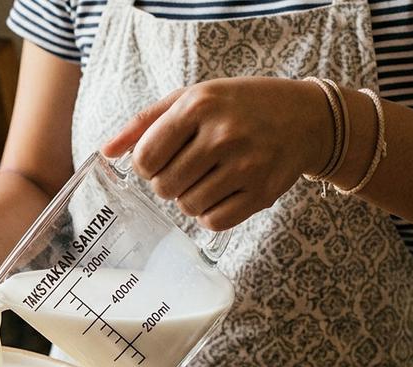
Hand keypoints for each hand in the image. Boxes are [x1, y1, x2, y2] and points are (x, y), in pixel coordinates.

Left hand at [102, 77, 331, 229]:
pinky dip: (210, 215)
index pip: (145, 158)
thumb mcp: (192, 98)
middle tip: (187, 169)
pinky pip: (214, 222)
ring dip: (189, 199)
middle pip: (164, 186)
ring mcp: (247, 165)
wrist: (307, 117)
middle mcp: (223, 135)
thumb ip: (144, 123)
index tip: (159, 160)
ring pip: (187, 207)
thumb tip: (105, 152)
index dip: (145, 166)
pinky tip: (221, 194)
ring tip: (207, 178)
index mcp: (199, 106)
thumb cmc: (239, 106)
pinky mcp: (263, 193)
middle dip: (167, 183)